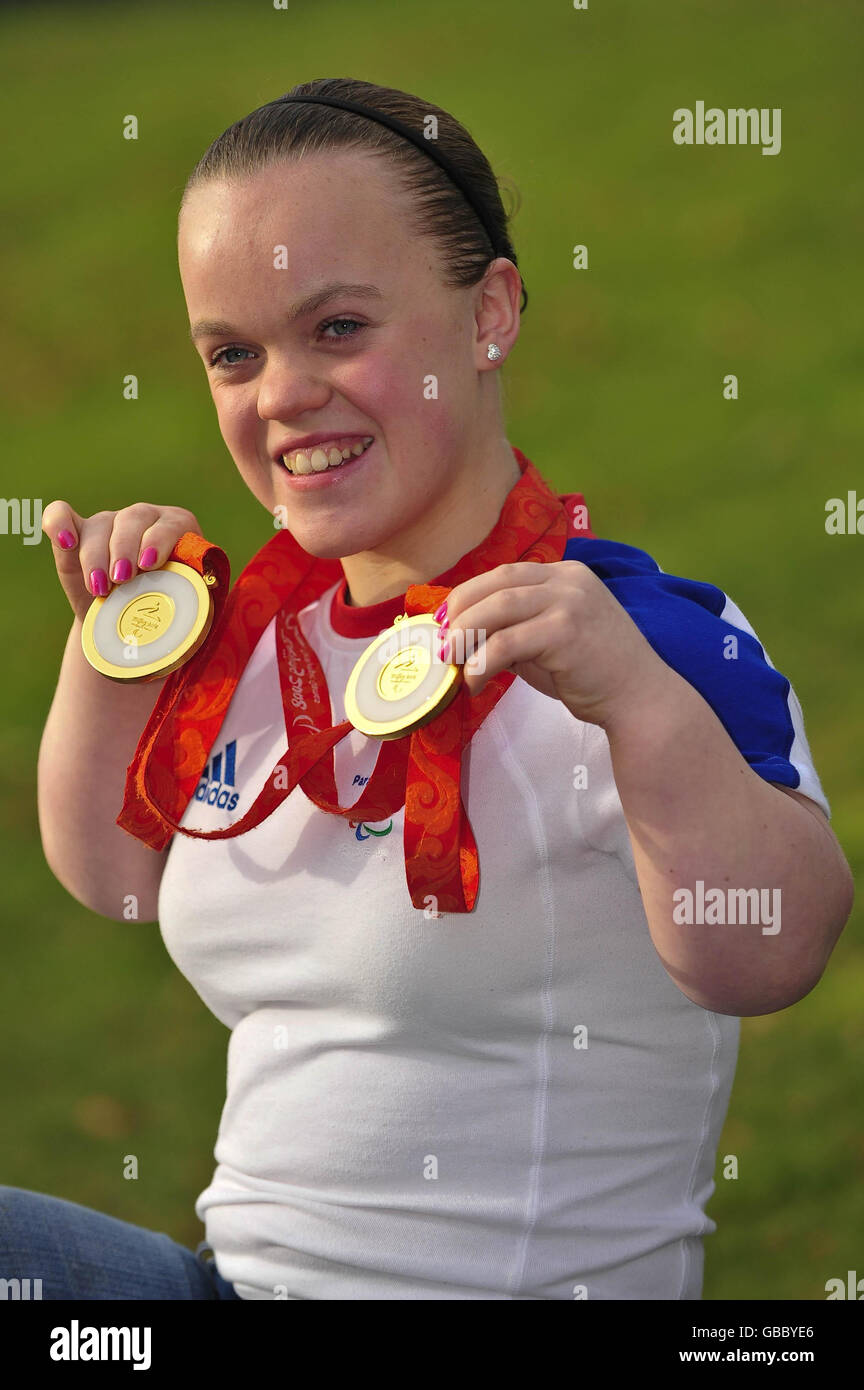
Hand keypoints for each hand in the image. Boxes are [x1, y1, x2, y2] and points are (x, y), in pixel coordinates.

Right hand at [42, 501, 203, 624]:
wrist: (129, 627)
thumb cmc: (167, 616)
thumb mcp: (187, 608)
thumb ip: (198, 603)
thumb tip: (207, 611)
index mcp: (178, 529)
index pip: (171, 524)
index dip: (160, 540)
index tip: (150, 565)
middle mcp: (144, 519)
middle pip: (132, 519)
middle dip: (125, 549)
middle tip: (123, 580)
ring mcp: (109, 523)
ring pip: (100, 525)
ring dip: (97, 555)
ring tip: (101, 588)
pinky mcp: (78, 534)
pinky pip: (60, 515)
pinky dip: (58, 524)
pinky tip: (65, 542)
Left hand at [439, 560, 672, 728]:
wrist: (640, 699)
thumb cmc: (595, 674)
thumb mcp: (551, 640)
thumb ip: (517, 630)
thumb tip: (467, 636)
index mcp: (565, 575)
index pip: (505, 573)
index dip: (468, 593)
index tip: (444, 618)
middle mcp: (568, 580)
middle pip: (497, 584)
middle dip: (460, 611)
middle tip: (441, 641)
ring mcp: (569, 602)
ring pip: (497, 608)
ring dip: (465, 634)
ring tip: (450, 660)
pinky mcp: (565, 631)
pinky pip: (507, 642)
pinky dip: (482, 662)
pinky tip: (475, 681)